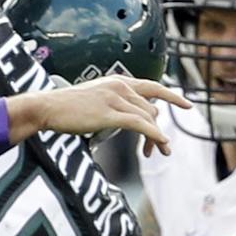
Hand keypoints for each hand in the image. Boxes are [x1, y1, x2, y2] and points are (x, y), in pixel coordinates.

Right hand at [12, 77, 191, 155]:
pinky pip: (139, 124)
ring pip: (147, 118)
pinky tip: (161, 142)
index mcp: (118, 82)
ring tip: (158, 153)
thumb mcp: (96, 101)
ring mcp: (115, 98)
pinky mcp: (109, 113)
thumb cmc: (67, 109)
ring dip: (156, 138)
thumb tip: (132, 117)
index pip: (153, 87)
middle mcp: (120, 86)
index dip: (173, 97)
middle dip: (157, 130)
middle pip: (151, 109)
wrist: (48, 107)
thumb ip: (115, 105)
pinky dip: (153, 134)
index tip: (188, 105)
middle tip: (158, 150)